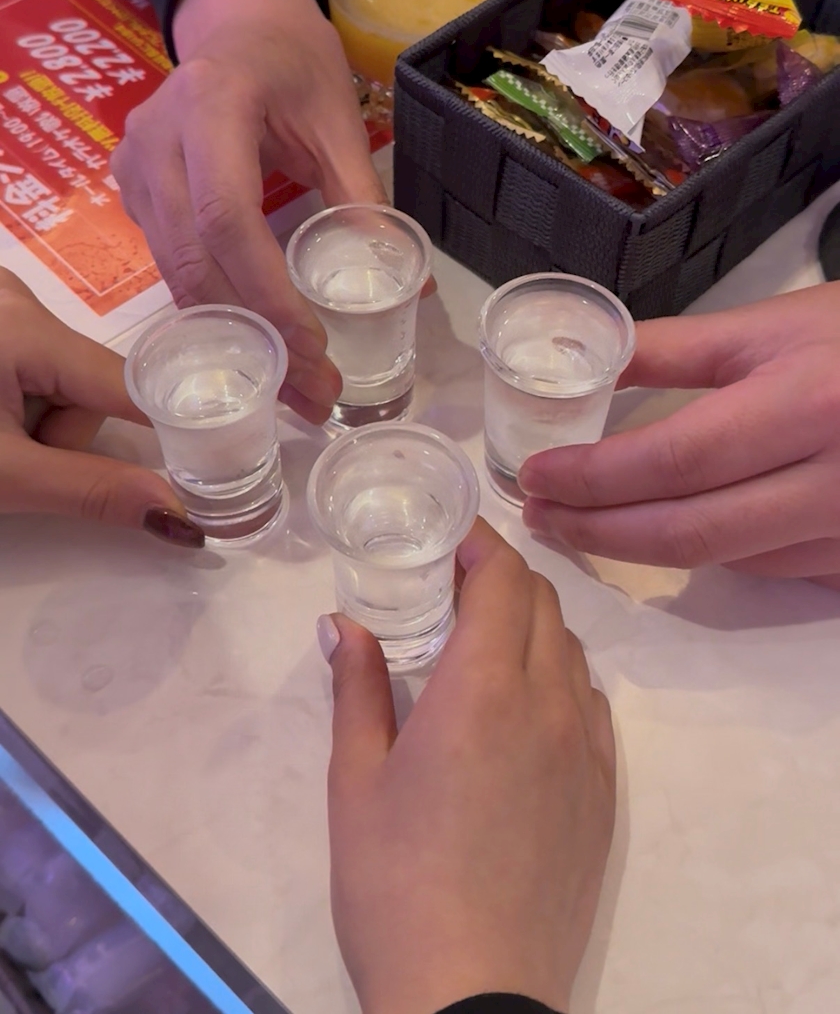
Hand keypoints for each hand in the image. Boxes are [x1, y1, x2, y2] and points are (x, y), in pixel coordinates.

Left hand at [0, 270, 202, 546]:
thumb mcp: (4, 477)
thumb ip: (92, 492)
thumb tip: (183, 522)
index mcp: (28, 326)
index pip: (126, 386)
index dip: (162, 428)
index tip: (205, 464)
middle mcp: (19, 297)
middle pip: (89, 385)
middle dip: (62, 434)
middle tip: (13, 460)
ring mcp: (1, 304)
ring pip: (61, 378)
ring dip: (39, 421)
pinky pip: (34, 363)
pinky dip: (19, 400)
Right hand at [111, 0, 387, 424]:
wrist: (235, 20)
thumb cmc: (292, 59)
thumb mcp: (338, 117)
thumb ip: (363, 196)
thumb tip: (406, 282)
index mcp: (212, 104)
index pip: (228, 216)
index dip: (266, 291)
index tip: (314, 348)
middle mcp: (157, 137)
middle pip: (195, 258)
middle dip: (255, 335)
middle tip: (310, 396)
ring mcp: (135, 163)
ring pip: (175, 272)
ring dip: (234, 338)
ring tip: (293, 390)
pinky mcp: (133, 188)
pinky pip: (169, 264)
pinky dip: (214, 310)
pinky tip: (257, 348)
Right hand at [319, 518, 614, 1013]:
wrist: (472, 992)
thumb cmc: (393, 881)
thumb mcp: (355, 779)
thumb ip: (357, 686)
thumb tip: (342, 621)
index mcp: (484, 688)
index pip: (504, 579)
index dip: (480, 543)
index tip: (448, 535)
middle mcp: (549, 702)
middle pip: (544, 603)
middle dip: (502, 577)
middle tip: (451, 586)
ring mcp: (587, 748)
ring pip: (572, 649)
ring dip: (533, 625)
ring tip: (482, 643)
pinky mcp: (604, 791)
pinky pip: (591, 702)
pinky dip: (559, 675)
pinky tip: (522, 705)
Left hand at [520, 283, 839, 588]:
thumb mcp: (777, 325)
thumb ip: (680, 348)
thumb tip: (592, 360)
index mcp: (805, 406)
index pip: (678, 459)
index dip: (596, 477)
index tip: (535, 476)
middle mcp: (831, 483)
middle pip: (691, 531)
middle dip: (598, 530)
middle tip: (539, 516)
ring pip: (727, 561)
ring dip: (641, 549)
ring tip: (582, 522)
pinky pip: (771, 569)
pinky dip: (709, 554)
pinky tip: (668, 531)